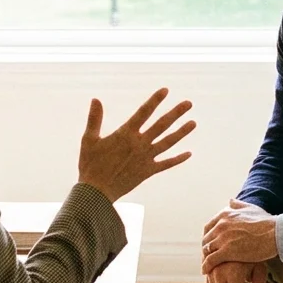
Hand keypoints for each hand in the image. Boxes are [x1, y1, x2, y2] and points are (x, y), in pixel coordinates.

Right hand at [78, 88, 194, 202]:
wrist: (96, 192)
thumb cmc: (90, 165)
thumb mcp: (89, 139)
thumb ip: (94, 119)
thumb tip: (95, 99)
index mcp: (125, 134)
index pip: (143, 112)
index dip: (155, 100)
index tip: (166, 90)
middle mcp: (139, 144)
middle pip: (161, 125)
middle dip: (176, 113)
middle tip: (189, 103)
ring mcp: (145, 158)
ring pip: (168, 143)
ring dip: (181, 132)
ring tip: (193, 123)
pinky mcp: (148, 171)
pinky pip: (166, 164)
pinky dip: (177, 159)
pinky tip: (189, 153)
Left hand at [201, 199, 277, 271]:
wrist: (276, 233)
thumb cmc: (267, 222)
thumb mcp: (251, 208)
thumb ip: (238, 205)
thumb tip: (229, 201)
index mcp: (225, 214)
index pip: (208, 227)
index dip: (208, 237)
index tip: (210, 245)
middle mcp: (221, 225)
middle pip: (206, 239)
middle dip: (205, 249)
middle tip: (207, 257)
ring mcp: (223, 238)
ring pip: (206, 250)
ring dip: (205, 258)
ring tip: (206, 266)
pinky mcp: (227, 251)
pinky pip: (211, 260)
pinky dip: (206, 266)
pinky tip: (206, 271)